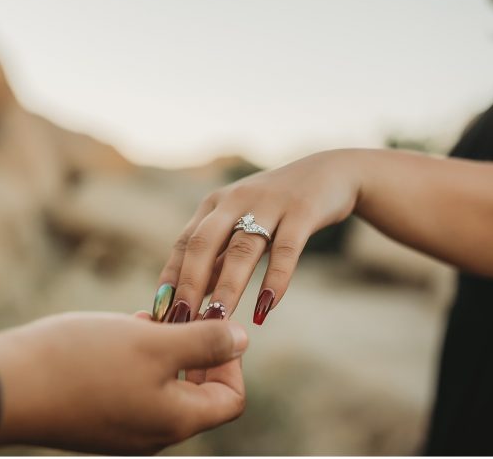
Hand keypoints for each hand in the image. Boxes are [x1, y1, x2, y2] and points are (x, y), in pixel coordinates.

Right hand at [0, 311, 247, 454]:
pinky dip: (131, 362)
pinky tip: (111, 334)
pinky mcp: (92, 421)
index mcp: (176, 421)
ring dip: (160, 352)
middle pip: (195, 394)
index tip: (208, 323)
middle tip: (175, 313)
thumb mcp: (153, 342)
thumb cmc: (82, 361)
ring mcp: (119, 431)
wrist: (6, 386)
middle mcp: (152, 435)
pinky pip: (128, 392)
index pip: (230, 398)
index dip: (230, 359)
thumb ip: (203, 343)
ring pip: (159, 389)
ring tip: (142, 318)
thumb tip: (241, 340)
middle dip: (193, 349)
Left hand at [158, 149, 361, 325]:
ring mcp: (268, 204)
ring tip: (217, 321)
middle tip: (181, 320)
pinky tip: (266, 307)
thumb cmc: (276, 208)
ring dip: (227, 288)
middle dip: (189, 284)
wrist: (331, 172)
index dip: (171, 277)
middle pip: (203, 244)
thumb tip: (193, 296)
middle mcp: (235, 201)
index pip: (184, 242)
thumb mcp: (241, 226)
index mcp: (214, 204)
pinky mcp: (302, 211)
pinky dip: (274, 280)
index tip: (160, 310)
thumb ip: (219, 257)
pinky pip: (285, 249)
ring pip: (241, 250)